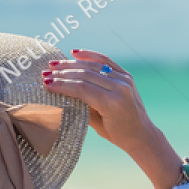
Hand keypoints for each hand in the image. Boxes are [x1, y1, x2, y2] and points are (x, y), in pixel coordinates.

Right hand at [42, 51, 182, 188]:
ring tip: (54, 65)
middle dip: (63, 74)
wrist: (142, 134)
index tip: (46, 83)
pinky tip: (75, 53)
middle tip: (46, 73)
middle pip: (86, 75)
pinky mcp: (126, 76)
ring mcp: (124, 80)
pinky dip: (90, 55)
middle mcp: (120, 88)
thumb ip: (81, 107)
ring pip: (93, 66)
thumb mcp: (96, 125)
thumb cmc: (117, 135)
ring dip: (72, 64)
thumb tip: (60, 94)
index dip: (62, 85)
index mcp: (112, 103)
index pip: (82, 88)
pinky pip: (106, 61)